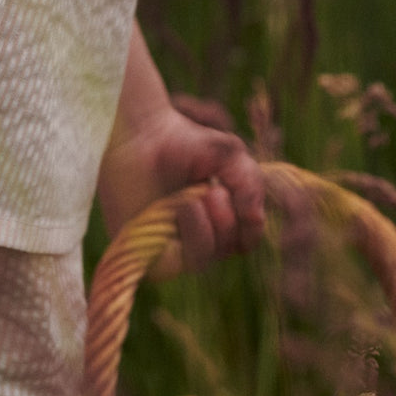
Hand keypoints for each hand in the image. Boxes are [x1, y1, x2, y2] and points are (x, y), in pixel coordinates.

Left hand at [97, 103, 265, 275]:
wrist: (140, 132)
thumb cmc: (182, 142)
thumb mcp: (230, 156)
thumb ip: (251, 184)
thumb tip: (255, 220)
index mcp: (214, 218)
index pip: (243, 241)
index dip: (248, 225)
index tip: (235, 195)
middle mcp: (192, 234)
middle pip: (227, 250)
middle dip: (228, 221)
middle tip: (213, 190)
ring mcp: (167, 244)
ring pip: (203, 260)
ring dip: (209, 228)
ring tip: (194, 197)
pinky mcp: (144, 250)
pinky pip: (176, 263)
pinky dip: (190, 234)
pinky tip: (185, 206)